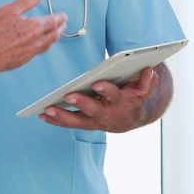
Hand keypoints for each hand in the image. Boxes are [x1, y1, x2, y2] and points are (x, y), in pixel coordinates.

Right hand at [0, 0, 65, 73]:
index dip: (60, 18)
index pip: (53, 21)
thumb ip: (27, 0)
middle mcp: (36, 41)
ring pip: (48, 45)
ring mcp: (30, 53)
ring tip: (54, 34)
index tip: (63, 16)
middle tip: (63, 24)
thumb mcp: (8, 10)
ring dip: (54, 38)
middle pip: (54, 34)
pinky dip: (43, 46)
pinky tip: (39, 44)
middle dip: (60, 28)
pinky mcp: (24, 60)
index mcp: (34, 27)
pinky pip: (38, 52)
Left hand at [39, 66, 160, 132]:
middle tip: (68, 95)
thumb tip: (150, 69)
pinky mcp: (85, 124)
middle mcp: (108, 114)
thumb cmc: (133, 96)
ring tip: (47, 110)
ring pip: (77, 121)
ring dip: (62, 116)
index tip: (97, 83)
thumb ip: (147, 80)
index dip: (106, 90)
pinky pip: (69, 124)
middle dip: (81, 103)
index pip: (114, 95)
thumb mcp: (144, 88)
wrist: (132, 118)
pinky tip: (42, 115)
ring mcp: (95, 121)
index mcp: (122, 102)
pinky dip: (56, 120)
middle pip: (93, 109)